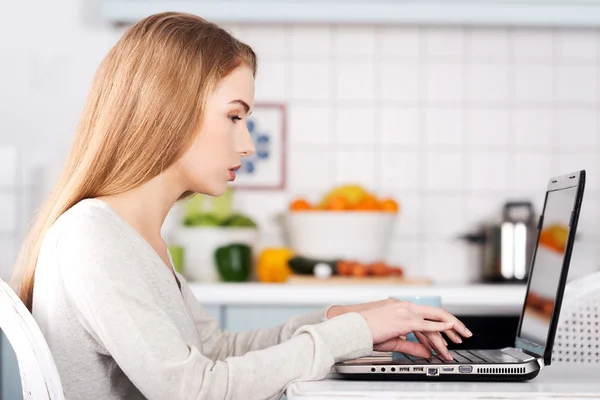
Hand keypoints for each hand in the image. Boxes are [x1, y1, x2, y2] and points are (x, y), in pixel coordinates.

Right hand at [328, 299, 471, 360]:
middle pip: (437, 312)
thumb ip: (412, 345)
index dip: (442, 324)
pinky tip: (449, 329)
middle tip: (465, 332)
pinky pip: (426, 324)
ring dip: (448, 331)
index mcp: (401, 307)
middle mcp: (405, 306)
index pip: (427, 315)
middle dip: (454, 323)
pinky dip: (439, 326)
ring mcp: (405, 311)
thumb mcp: (393, 339)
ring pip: (434, 319)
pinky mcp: (403, 320)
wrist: (352, 326)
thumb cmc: (367, 331)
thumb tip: (426, 352)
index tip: (452, 333)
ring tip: (458, 340)